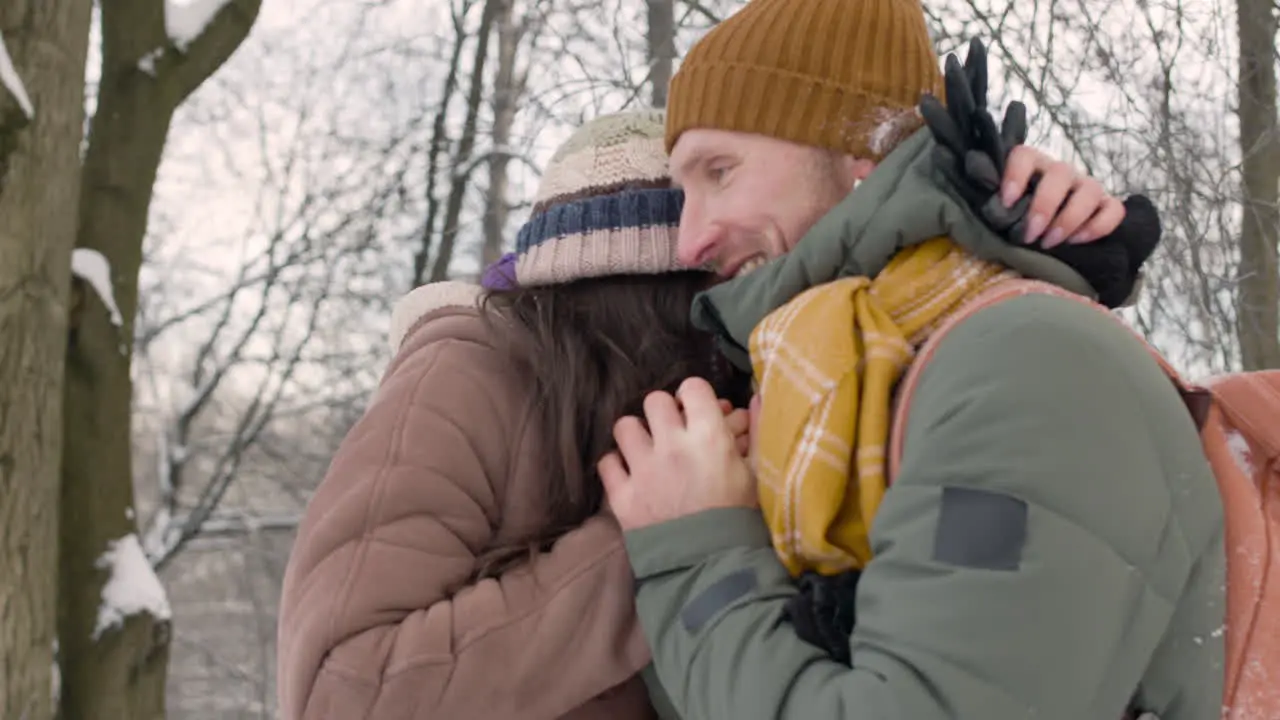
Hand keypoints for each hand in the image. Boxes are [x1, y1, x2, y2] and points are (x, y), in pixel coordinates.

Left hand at [598, 378, 756, 530]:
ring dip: (637, 435)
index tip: (698, 411)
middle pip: (655, 401)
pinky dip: (617, 466)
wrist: (712, 569)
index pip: (692, 388)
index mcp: (709, 437)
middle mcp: (671, 446)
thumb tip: (756, 398)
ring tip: (648, 450)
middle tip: (673, 431)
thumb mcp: (757, 474)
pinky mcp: (622, 496)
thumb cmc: (740, 519)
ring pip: (625, 426)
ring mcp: (643, 470)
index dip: (695, 396)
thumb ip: (756, 432)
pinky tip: (632, 475)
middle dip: (665, 412)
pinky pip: (607, 463)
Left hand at [919, 37, 1160, 306]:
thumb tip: (878, 176)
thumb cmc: (1000, 226)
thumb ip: (950, 198)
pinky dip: (1099, 225)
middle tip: (1028, 236)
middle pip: (1057, 175)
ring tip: (1049, 242)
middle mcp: (1054, 170)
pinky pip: (1111, 209)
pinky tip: (1080, 241)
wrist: (1045, 244)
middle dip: (1042, 208)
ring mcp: (1081, 186)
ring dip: (1068, 220)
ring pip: (1088, 191)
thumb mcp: (974, 211)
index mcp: (1022, 166)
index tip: (1001, 201)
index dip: (1012, 174)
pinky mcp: (1104, 206)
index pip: (1020, 154)